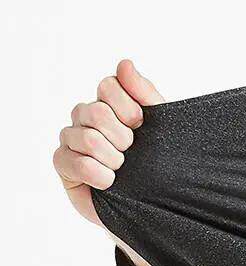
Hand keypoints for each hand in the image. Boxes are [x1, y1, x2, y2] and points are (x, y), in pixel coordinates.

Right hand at [54, 58, 164, 265]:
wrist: (154, 202)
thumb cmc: (159, 159)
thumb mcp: (161, 123)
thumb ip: (144, 92)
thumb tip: (124, 63)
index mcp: (112, 102)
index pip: (108, 85)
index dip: (128, 106)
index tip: (143, 123)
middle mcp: (88, 116)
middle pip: (94, 110)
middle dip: (121, 134)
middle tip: (133, 149)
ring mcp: (73, 139)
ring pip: (85, 137)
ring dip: (112, 157)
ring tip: (123, 168)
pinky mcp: (63, 165)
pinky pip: (71, 161)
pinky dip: (97, 173)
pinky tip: (110, 181)